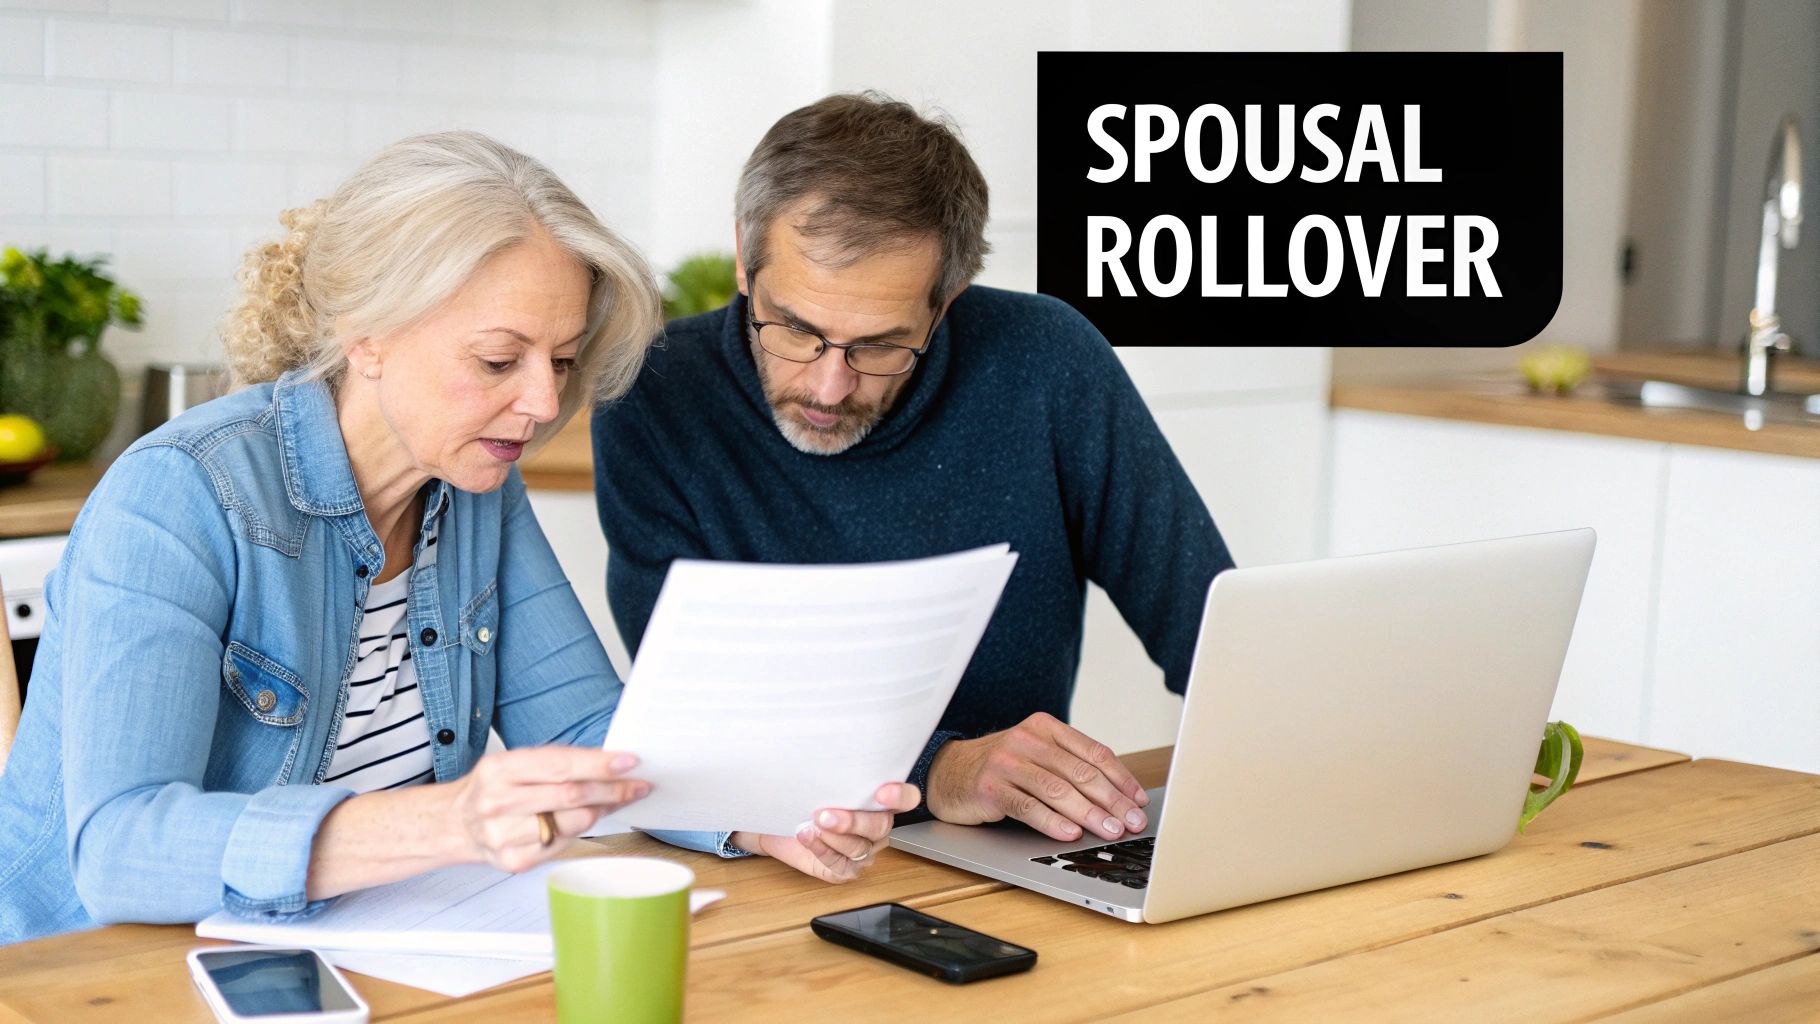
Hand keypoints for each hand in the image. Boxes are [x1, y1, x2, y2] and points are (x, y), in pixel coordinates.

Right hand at [447, 747, 648, 872]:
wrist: (455, 824)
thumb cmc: (494, 788)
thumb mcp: (515, 763)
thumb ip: (557, 762)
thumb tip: (610, 763)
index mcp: (499, 770)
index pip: (560, 766)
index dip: (599, 764)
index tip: (629, 761)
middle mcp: (498, 803)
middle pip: (571, 797)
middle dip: (613, 789)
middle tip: (638, 783)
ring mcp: (505, 836)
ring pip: (573, 823)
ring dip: (605, 810)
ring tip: (620, 797)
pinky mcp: (515, 861)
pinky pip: (564, 844)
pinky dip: (584, 829)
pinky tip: (593, 816)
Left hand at [730, 782, 919, 882]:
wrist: (780, 817)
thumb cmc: (803, 793)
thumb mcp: (816, 774)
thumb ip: (828, 764)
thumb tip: (821, 738)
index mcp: (880, 799)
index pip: (906, 798)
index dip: (900, 796)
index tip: (882, 792)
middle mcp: (877, 826)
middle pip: (880, 826)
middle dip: (854, 821)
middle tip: (826, 814)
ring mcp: (863, 850)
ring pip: (859, 847)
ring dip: (834, 836)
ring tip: (811, 825)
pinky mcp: (844, 869)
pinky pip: (840, 864)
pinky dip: (822, 849)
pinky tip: (806, 836)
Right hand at [925, 712, 1148, 841]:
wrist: (947, 772)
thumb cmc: (1001, 769)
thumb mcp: (1036, 757)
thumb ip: (1069, 768)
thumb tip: (1118, 799)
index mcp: (1046, 728)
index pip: (1094, 753)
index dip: (1122, 779)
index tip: (1139, 802)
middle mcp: (1028, 740)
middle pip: (1080, 772)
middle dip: (1112, 800)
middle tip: (1132, 822)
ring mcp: (1007, 762)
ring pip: (1057, 789)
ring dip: (1089, 813)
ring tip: (1109, 830)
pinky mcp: (990, 786)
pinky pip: (1027, 807)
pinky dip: (1052, 822)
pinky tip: (1070, 833)